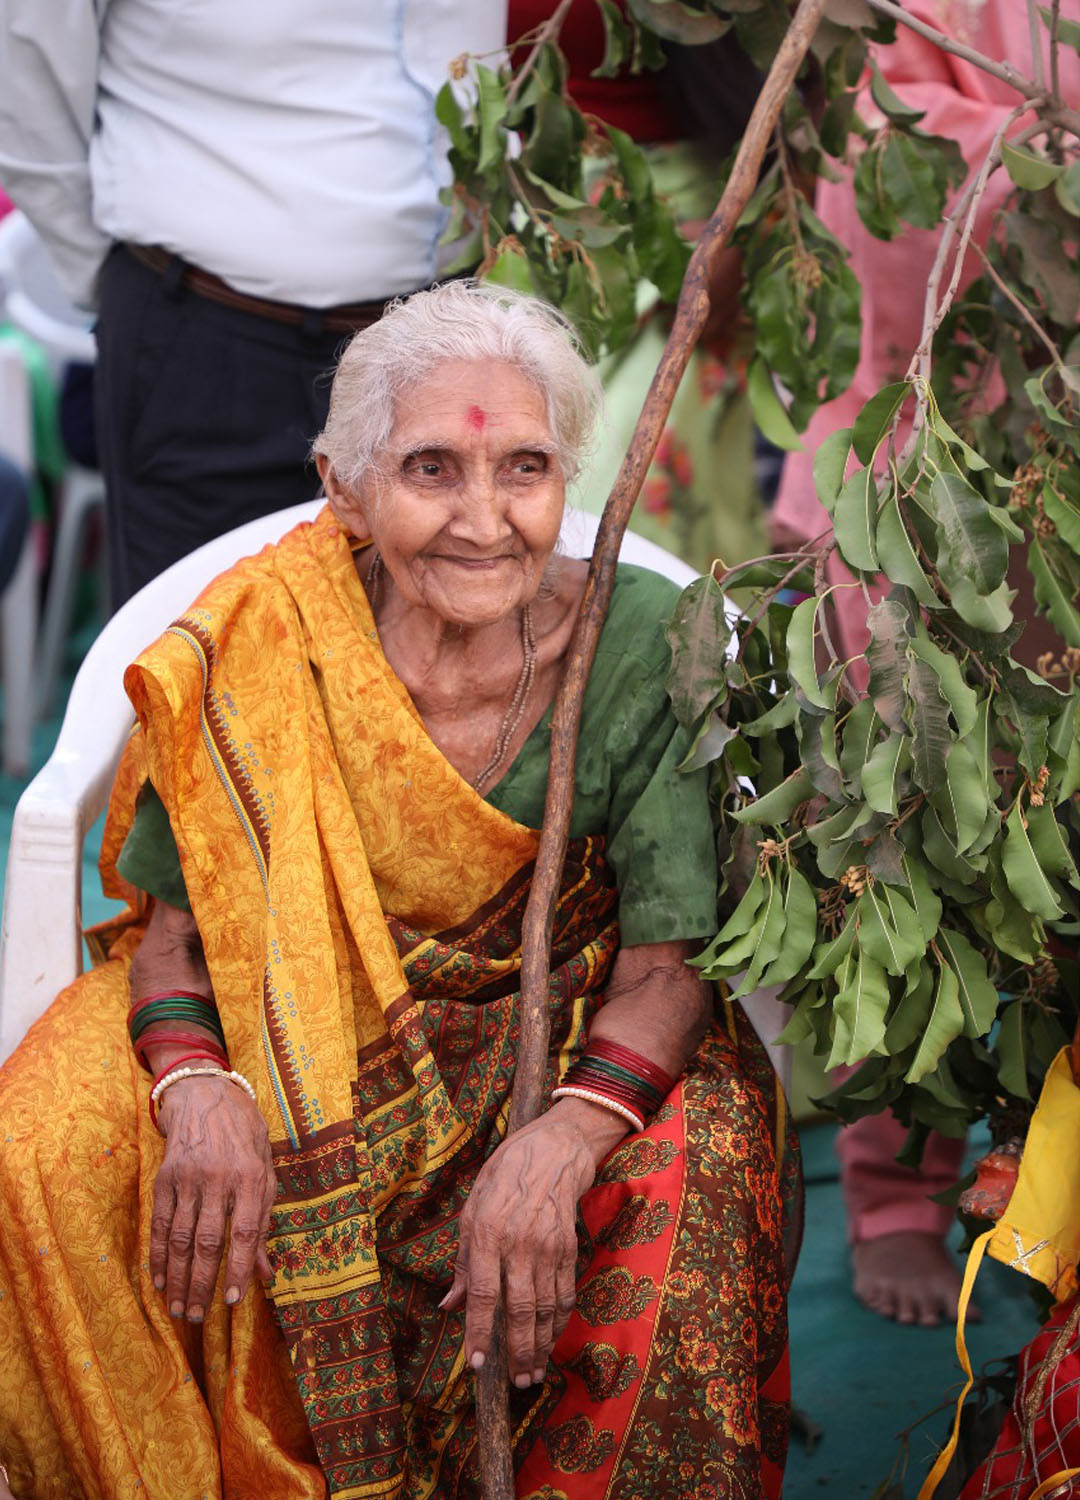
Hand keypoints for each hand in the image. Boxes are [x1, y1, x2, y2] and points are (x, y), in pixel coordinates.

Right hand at [150, 1076, 275, 1321]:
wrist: (207, 1094)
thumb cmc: (245, 1136)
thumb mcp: (265, 1170)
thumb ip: (264, 1220)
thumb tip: (266, 1272)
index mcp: (251, 1176)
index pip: (245, 1233)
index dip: (239, 1270)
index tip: (234, 1302)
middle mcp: (219, 1178)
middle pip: (208, 1242)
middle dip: (203, 1284)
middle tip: (198, 1317)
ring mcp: (189, 1177)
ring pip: (181, 1238)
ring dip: (178, 1278)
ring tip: (179, 1308)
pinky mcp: (165, 1177)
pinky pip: (160, 1223)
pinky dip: (159, 1255)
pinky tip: (159, 1279)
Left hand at [442, 1105, 622, 1386]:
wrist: (553, 1149)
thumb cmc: (502, 1176)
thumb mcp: (471, 1209)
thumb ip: (462, 1261)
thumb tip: (448, 1305)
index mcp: (487, 1232)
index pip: (481, 1293)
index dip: (478, 1331)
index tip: (477, 1364)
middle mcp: (519, 1243)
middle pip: (519, 1309)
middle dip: (517, 1352)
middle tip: (515, 1383)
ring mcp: (548, 1246)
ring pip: (545, 1307)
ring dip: (540, 1345)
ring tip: (533, 1373)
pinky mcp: (568, 1248)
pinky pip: (564, 1293)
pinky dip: (558, 1321)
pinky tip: (551, 1339)